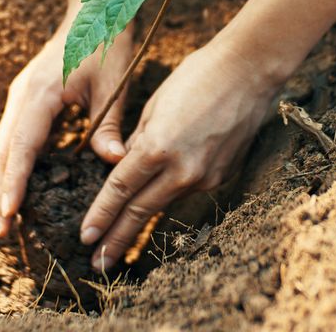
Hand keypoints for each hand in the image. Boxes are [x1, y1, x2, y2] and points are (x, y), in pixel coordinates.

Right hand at [0, 5, 133, 238]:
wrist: (94, 9)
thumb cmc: (106, 43)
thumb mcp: (113, 84)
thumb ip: (109, 125)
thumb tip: (113, 162)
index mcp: (40, 93)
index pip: (22, 146)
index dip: (13, 183)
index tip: (8, 214)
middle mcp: (22, 96)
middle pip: (2, 152)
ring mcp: (21, 97)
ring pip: (2, 146)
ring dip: (0, 182)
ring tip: (1, 219)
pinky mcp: (26, 99)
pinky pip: (13, 137)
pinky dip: (11, 166)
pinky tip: (17, 190)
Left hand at [77, 41, 278, 270]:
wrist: (250, 72)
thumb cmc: (197, 76)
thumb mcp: (155, 105)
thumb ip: (137, 142)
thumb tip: (124, 165)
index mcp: (158, 147)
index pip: (120, 190)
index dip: (101, 216)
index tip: (84, 237)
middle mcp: (182, 169)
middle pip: (140, 211)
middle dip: (116, 239)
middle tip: (96, 264)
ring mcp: (205, 176)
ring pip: (164, 202)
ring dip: (140, 222)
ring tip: (119, 243)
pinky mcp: (222, 175)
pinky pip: (187, 189)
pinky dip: (169, 194)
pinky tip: (158, 199)